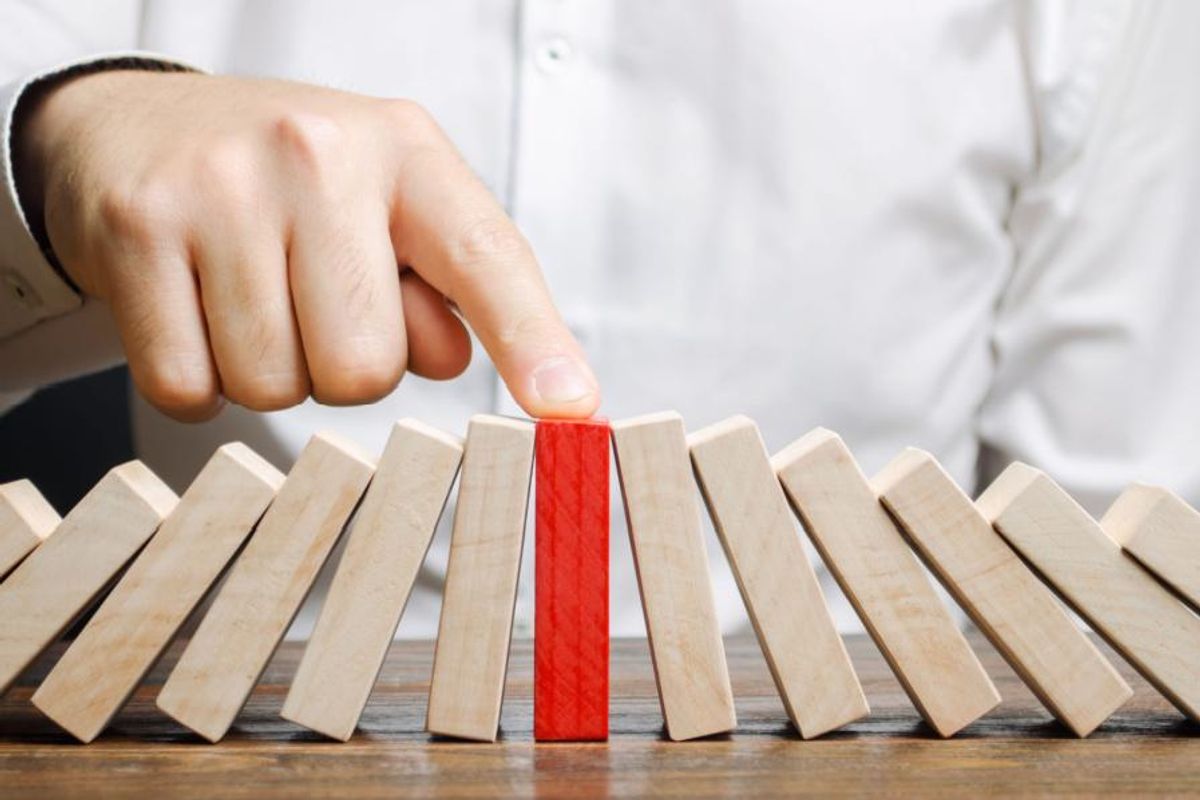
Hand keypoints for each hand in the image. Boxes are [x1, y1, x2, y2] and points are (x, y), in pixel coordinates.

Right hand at [14, 71, 599, 420]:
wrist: (139, 124)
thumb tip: (454, 360)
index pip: (486, 259)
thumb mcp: (388, 209)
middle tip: (311, 304)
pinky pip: (189, 388)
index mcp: (406, 151)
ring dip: (270, 373)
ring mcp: (222, 189)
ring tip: (251, 298)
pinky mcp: (139, 230)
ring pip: (276, 387)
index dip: (532, 341)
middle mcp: (318, 153)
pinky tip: (194, 313)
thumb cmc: (290, 184)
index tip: (571, 408)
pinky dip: (198, 381)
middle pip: (366, 369)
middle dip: (342, 368)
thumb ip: (444, 290)